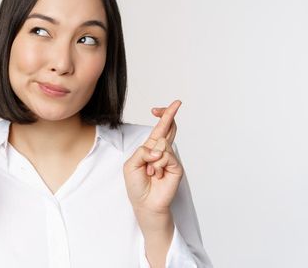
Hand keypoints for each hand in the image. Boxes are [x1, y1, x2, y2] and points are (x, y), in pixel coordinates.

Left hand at [123, 100, 183, 214]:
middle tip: (177, 103)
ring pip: (162, 144)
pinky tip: (157, 175)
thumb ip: (142, 152)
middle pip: (169, 128)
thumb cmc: (136, 186)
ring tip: (151, 172)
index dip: (164, 116)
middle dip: (170, 114)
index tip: (171, 106)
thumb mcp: (130, 165)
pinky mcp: (176, 167)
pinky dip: (158, 165)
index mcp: (150, 148)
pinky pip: (166, 156)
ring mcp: (170, 159)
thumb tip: (159, 150)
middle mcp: (162, 152)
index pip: (160, 129)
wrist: (145, 204)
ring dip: (152, 158)